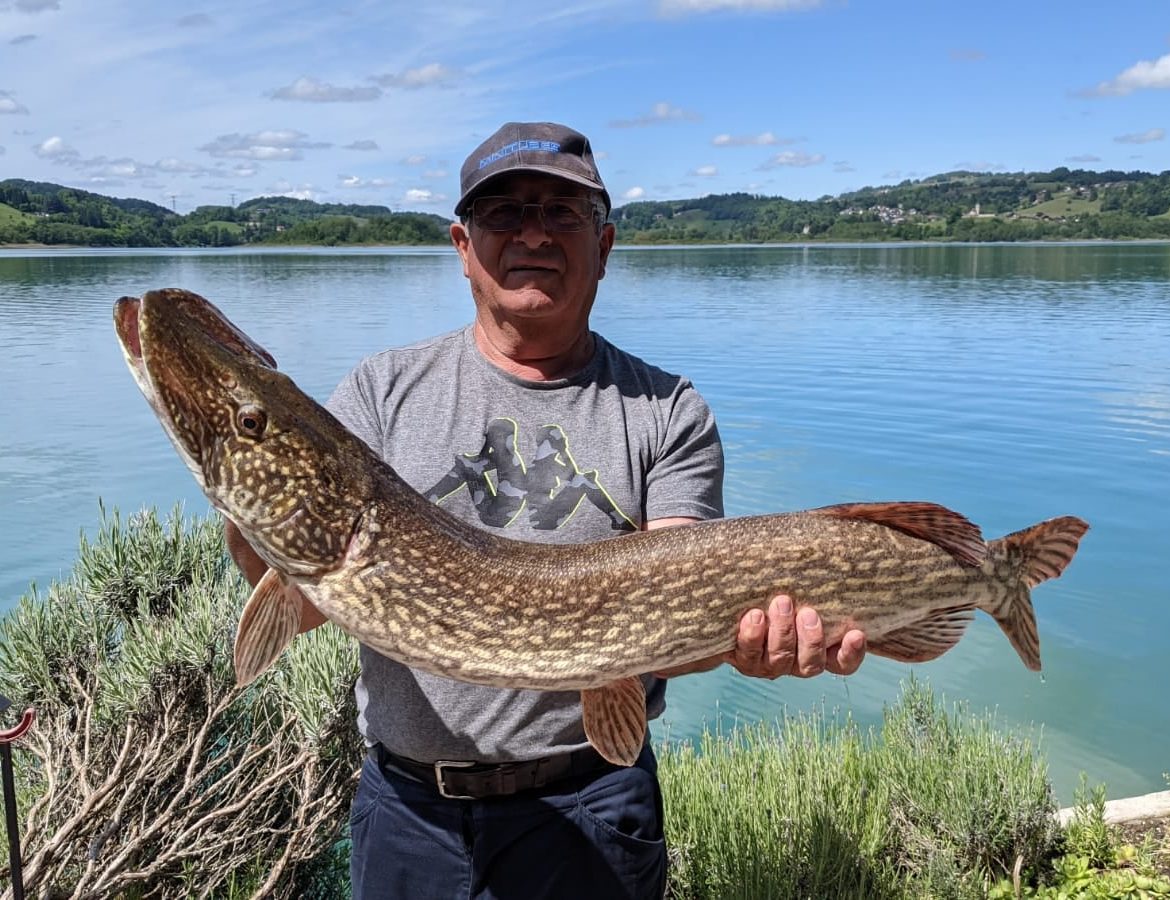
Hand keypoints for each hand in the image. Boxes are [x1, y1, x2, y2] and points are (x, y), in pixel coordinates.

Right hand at [656, 594, 866, 679]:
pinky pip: (843, 663)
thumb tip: (656, 661)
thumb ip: (694, 622)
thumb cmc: (735, 596)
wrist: (766, 587)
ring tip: (809, 612)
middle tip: (782, 601)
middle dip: (781, 634)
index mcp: (745, 656)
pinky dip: (851, 652)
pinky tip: (856, 632)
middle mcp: (774, 664)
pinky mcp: (831, 652)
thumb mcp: (713, 608)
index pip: (748, 658)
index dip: (751, 640)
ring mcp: (803, 660)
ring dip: (810, 640)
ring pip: (808, 664)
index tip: (752, 614)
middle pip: (779, 662)